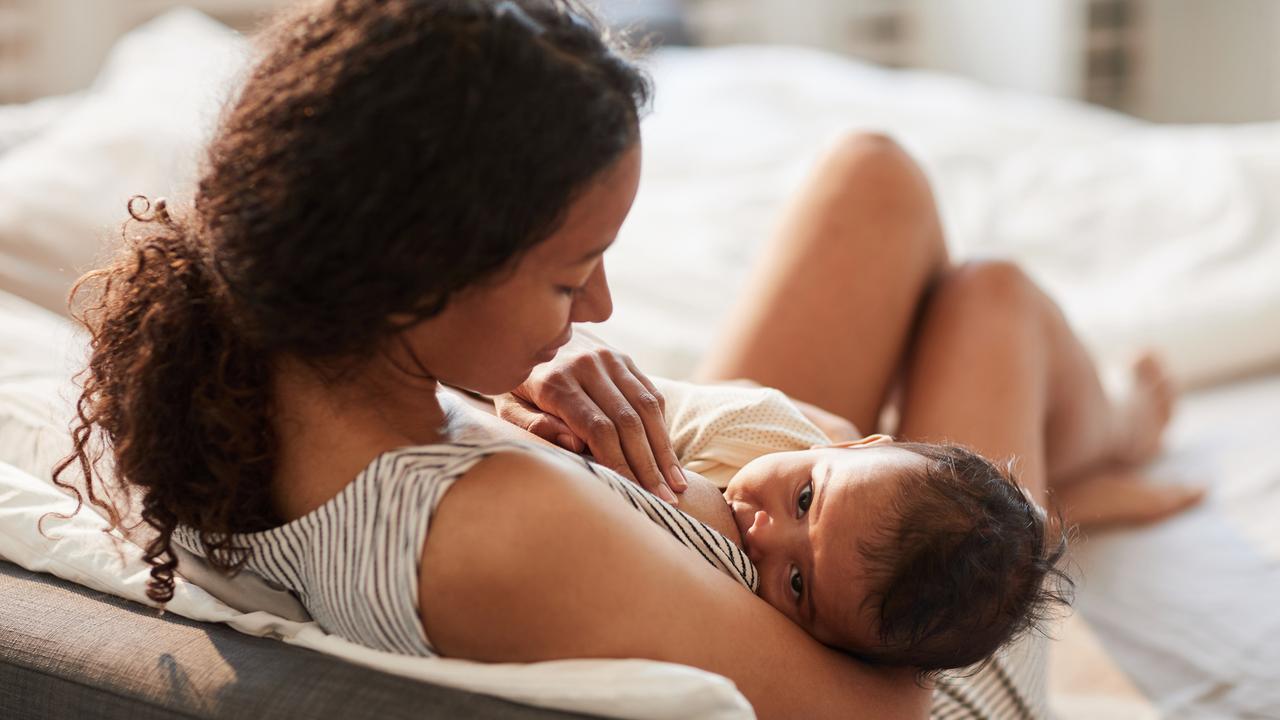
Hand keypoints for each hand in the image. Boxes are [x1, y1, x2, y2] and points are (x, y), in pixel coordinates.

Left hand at [493, 329, 687, 502]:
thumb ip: (531, 426)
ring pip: (647, 408)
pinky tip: (669, 457)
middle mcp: (588, 365)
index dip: (620, 463)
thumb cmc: (515, 383)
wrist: (529, 332)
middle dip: (648, 465)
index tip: (634, 493)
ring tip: (677, 485)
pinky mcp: (624, 358)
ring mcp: (610, 359)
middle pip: (628, 422)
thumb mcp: (507, 405)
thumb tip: (575, 444)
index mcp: (556, 381)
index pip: (599, 429)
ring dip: (664, 450)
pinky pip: (650, 394)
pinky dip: (662, 427)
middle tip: (665, 500)